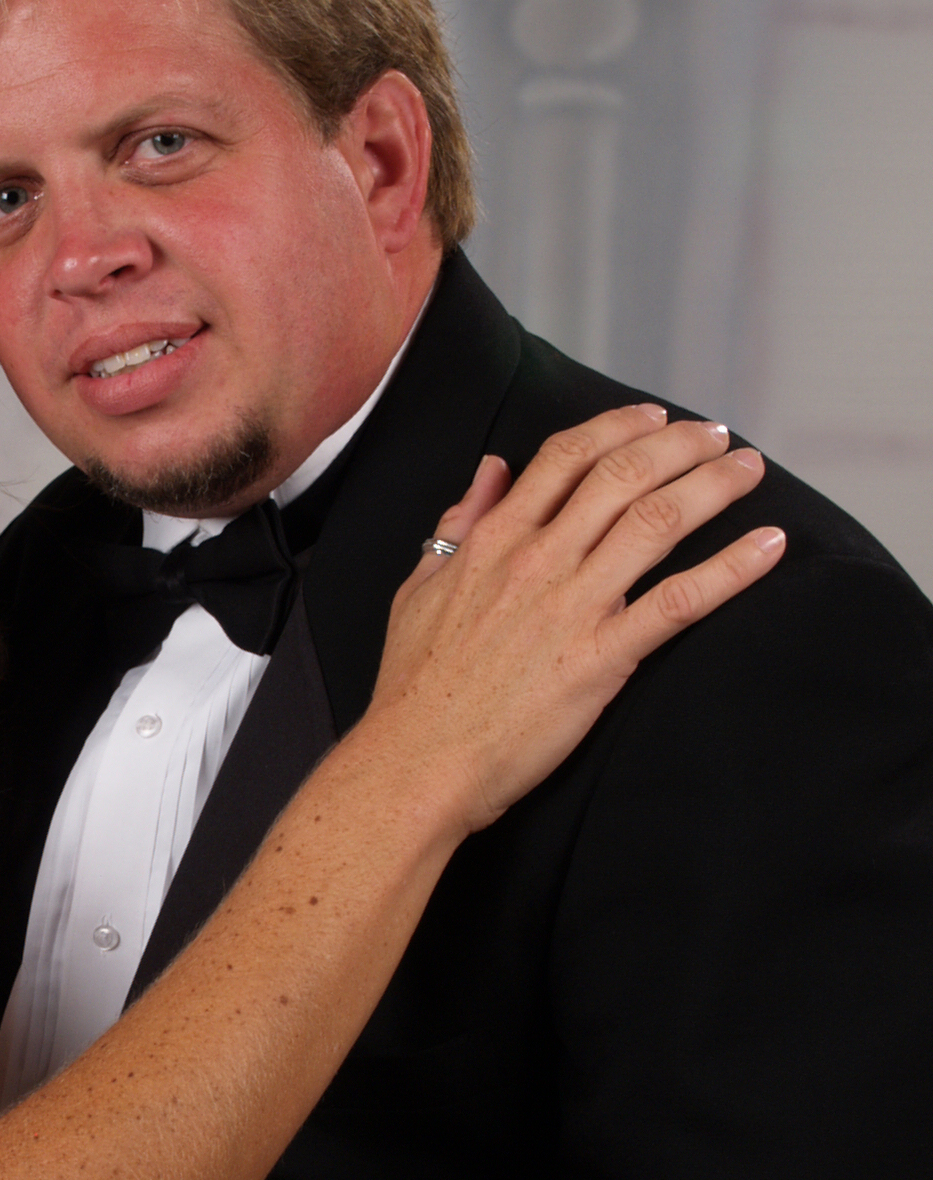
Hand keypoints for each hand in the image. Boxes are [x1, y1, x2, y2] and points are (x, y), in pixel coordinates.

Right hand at [366, 404, 784, 832]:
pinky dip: (730, 570)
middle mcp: (536, 562)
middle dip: (678, 445)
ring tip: (747, 471)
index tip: (654, 418)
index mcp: (492, 541)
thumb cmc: (414, 688)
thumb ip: (459, 523)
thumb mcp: (419, 588)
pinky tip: (767, 548)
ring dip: (713, 487)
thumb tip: (491, 470)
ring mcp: (571, 608)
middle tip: (715, 436)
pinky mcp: (600, 659)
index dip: (618, 427)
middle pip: (622, 476)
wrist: (416, 762)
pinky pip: (677, 603)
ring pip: (656, 521)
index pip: (564, 457)